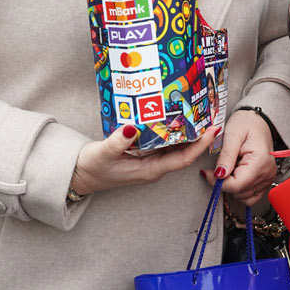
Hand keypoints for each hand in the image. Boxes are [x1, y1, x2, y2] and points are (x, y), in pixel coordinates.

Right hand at [70, 124, 216, 195]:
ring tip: (199, 113)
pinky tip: (175, 118)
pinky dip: (173, 132)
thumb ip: (117, 142)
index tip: (212, 131)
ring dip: (188, 133)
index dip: (199, 146)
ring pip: (175, 148)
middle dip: (199, 137)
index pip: (182, 159)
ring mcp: (149, 161)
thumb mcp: (102, 154)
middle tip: (210, 116)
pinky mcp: (143, 155)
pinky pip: (164, 144)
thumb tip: (132, 127)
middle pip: (184, 153)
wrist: (78, 176)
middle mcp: (154, 167)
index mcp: (149, 170)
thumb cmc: (91, 167)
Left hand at [208, 109, 276, 206]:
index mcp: (260, 162)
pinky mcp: (266, 180)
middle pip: (239, 192)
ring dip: (232, 186)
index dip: (218, 182)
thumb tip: (219, 175)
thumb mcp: (232, 135)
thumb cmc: (246, 123)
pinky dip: (241, 189)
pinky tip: (237, 175)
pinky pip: (251, 195)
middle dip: (224, 182)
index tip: (207, 173)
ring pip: (244, 197)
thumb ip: (226, 156)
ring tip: (231, 167)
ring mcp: (268, 177)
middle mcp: (267, 172)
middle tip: (220, 165)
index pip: (236, 185)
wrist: (258, 120)